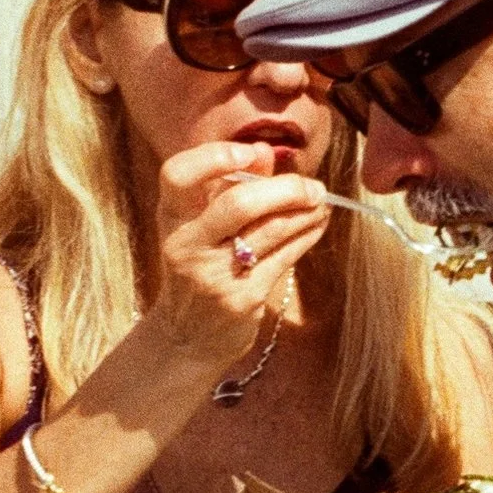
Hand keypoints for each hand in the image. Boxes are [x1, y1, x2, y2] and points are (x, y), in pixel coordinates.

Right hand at [148, 142, 330, 368]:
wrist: (187, 339)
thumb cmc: (198, 268)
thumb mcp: (200, 226)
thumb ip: (227, 187)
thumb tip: (262, 152)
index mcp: (171, 218)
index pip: (178, 175)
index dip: (213, 157)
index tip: (250, 154)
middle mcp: (186, 245)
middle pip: (238, 204)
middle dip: (286, 189)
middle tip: (313, 186)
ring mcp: (214, 275)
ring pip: (270, 231)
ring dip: (305, 211)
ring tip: (321, 201)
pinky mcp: (242, 299)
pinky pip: (284, 258)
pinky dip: (307, 235)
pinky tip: (317, 224)